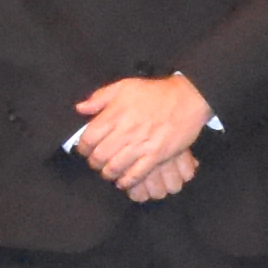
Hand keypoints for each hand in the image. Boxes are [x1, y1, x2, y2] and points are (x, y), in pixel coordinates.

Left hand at [71, 70, 210, 196]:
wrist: (187, 99)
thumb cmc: (154, 92)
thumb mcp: (124, 86)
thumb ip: (100, 97)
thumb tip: (80, 108)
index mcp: (114, 115)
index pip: (88, 138)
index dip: (83, 148)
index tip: (85, 150)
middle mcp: (125, 132)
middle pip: (99, 156)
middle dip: (94, 163)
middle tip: (96, 163)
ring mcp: (141, 145)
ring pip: (115, 168)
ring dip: (108, 173)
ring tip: (108, 172)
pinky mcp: (156, 156)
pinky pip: (136, 175)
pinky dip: (126, 181)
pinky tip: (123, 181)